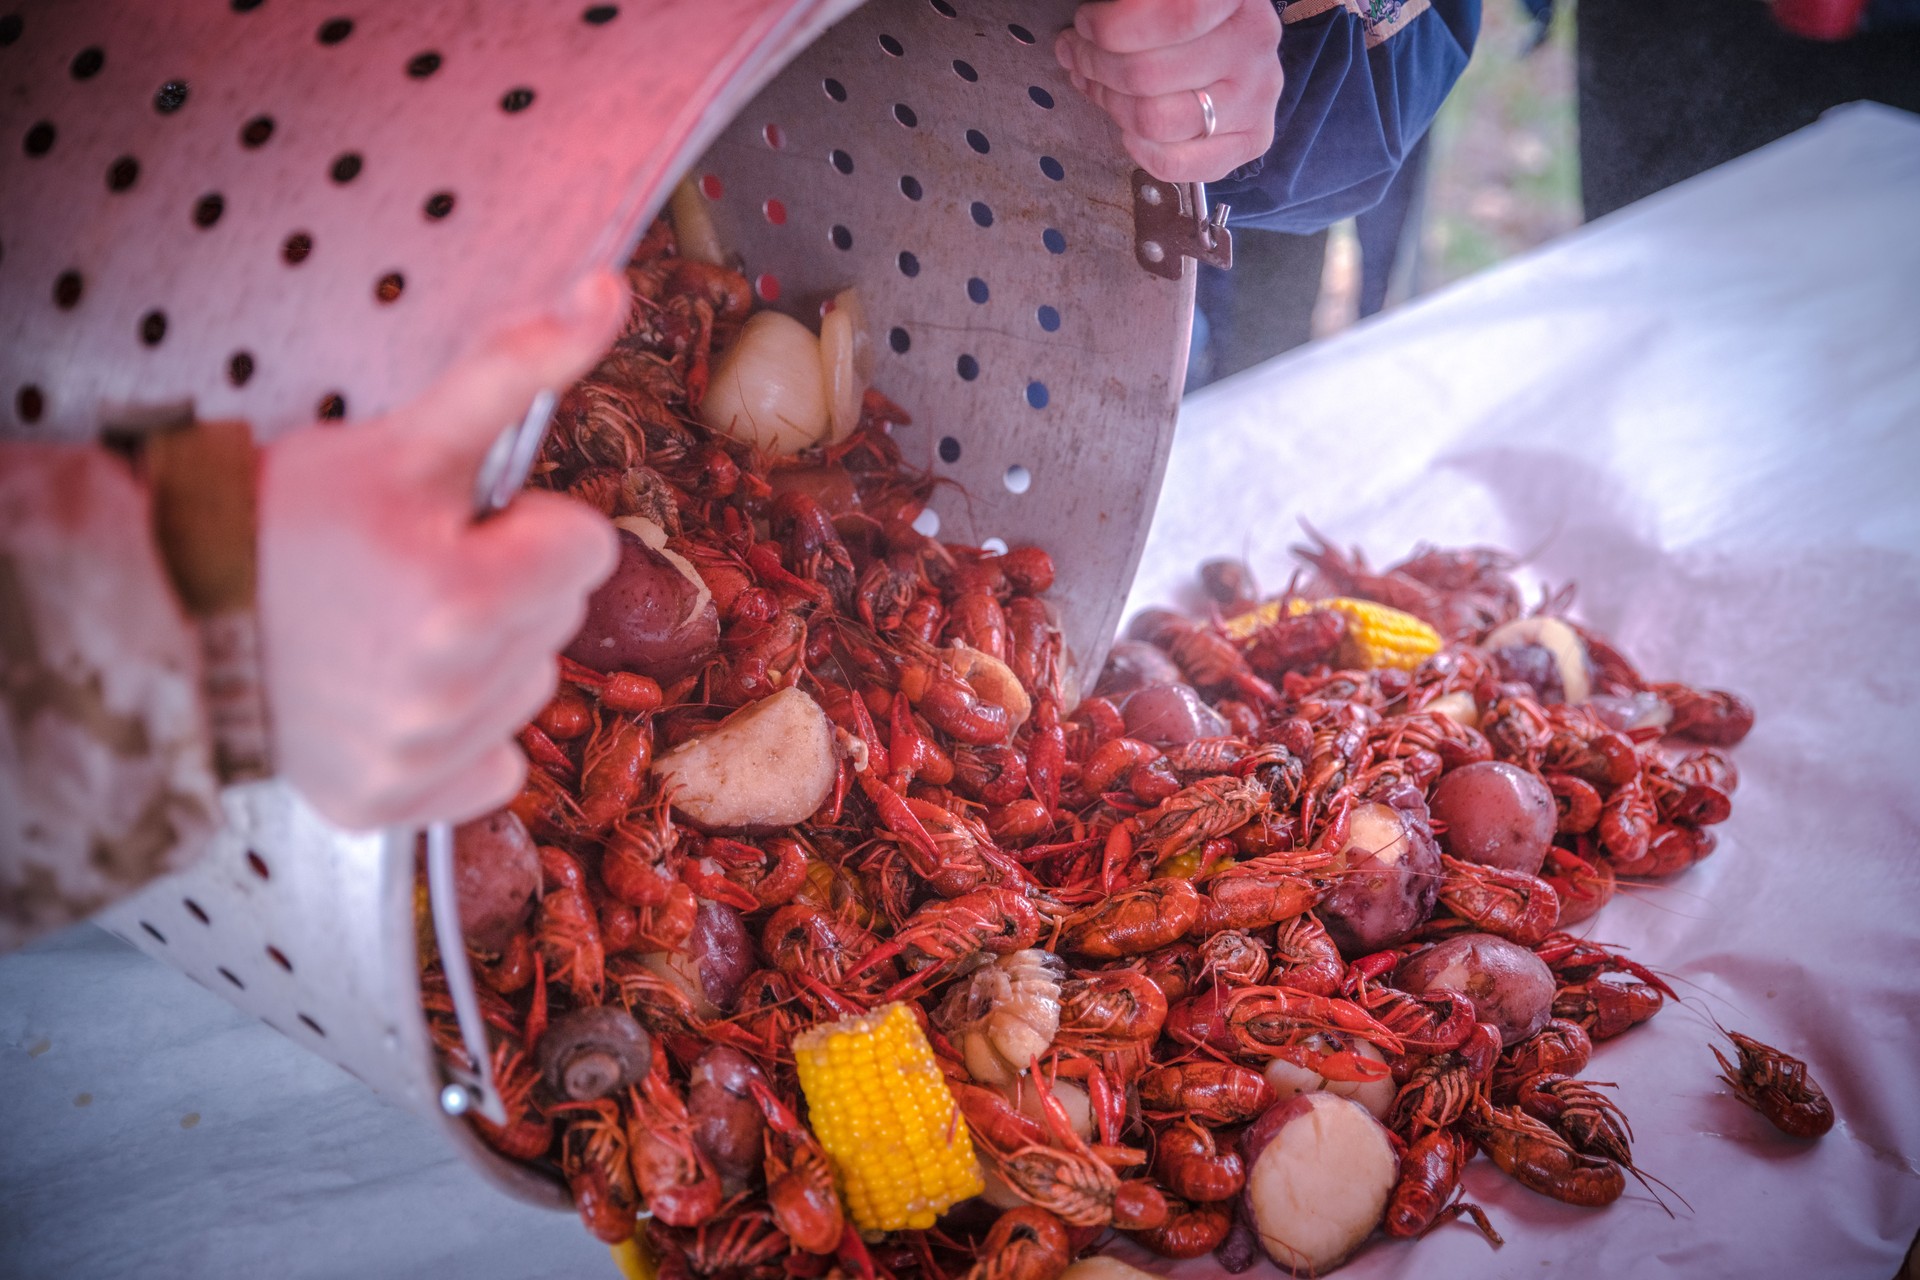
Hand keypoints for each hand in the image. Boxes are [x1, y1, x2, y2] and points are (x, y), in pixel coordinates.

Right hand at [259, 271, 624, 829]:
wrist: (166, 609)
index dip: (529, 523)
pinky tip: (397, 692)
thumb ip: (516, 369)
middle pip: (563, 617)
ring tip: (398, 623)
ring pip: (533, 687)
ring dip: (490, 653)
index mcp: (460, 597)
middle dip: (510, 581)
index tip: (461, 519)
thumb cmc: (286, 518)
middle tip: (416, 564)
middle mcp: (446, 693)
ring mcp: (421, 759)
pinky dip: (464, 735)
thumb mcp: (405, 437)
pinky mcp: (395, 805)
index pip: (591, 548)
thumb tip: (610, 294)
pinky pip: (495, 768)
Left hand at [1055, 0, 1284, 182]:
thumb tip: (1082, 35)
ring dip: (1111, 104)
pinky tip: (1128, 129)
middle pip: (1148, 76)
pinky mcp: (1251, 139)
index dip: (1113, 28)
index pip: (1175, 17)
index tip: (1085, 24)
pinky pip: (1177, 164)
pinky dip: (1140, 150)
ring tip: (1098, 86)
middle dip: (1096, 65)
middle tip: (1079, 55)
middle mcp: (1253, 46)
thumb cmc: (1187, 13)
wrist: (1235, 40)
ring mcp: (1255, 97)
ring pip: (1155, 121)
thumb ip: (1133, 8)